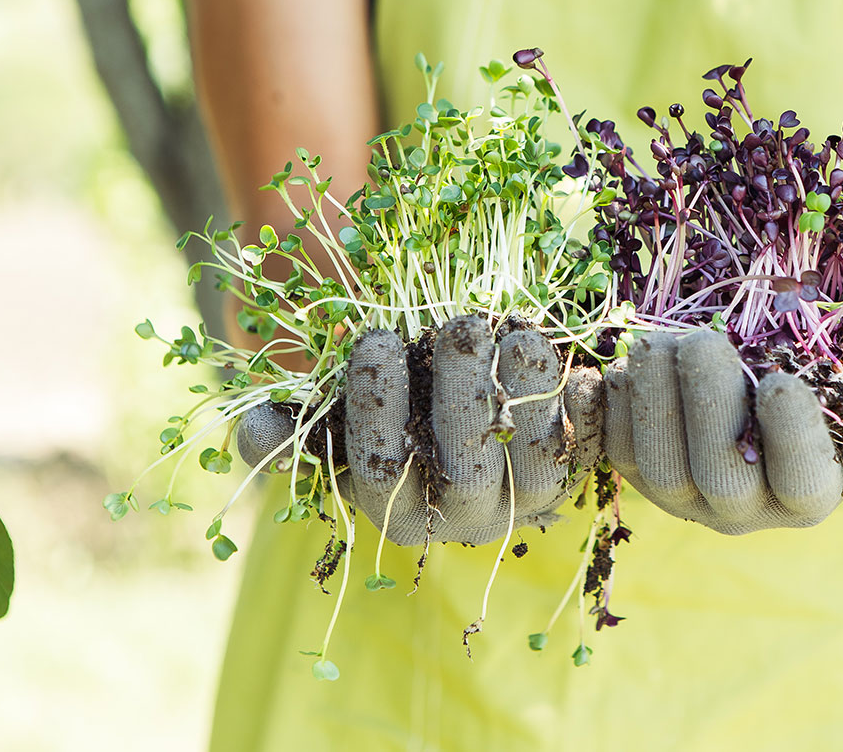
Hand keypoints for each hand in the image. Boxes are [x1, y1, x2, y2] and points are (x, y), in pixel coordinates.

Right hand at [236, 316, 603, 545]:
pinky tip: (569, 358)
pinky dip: (583, 396)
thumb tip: (251, 427)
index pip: (383, 472)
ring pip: (535, 454)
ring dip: (524, 386)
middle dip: (459, 392)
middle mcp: (471, 515)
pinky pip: (592, 434)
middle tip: (455, 327)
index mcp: (404, 509)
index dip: (376, 408)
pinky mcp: (583, 461)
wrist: (485, 402)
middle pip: (467, 468)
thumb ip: (293, 426)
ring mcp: (533, 493)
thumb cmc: (398, 405)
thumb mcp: (341, 419)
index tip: (374, 340)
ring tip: (510, 329)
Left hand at [601, 331, 842, 534]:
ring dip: (652, 402)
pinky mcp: (638, 472)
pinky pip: (612, 451)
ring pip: (657, 468)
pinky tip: (607, 368)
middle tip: (704, 340)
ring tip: (656, 342)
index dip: (790, 437)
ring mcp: (683, 495)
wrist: (763, 404)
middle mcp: (742, 508)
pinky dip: (606, 410)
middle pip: (717, 475)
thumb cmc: (830, 402)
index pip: (801, 481)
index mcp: (807, 495)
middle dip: (708, 405)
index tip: (782, 380)